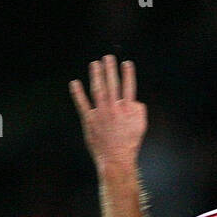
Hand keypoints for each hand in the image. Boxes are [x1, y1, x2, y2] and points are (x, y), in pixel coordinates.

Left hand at [69, 55, 146, 172]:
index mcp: (128, 108)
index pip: (128, 86)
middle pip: (112, 83)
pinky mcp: (89, 120)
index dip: (128, 74)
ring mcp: (101, 113)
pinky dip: (77, 93)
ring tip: (94, 64)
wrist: (116, 159)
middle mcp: (114, 108)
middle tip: (107, 57)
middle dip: (110, 69)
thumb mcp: (141, 124)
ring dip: (96, 75)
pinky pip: (82, 104)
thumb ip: (139, 109)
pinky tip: (74, 83)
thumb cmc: (129, 143)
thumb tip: (134, 100)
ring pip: (98, 89)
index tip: (126, 63)